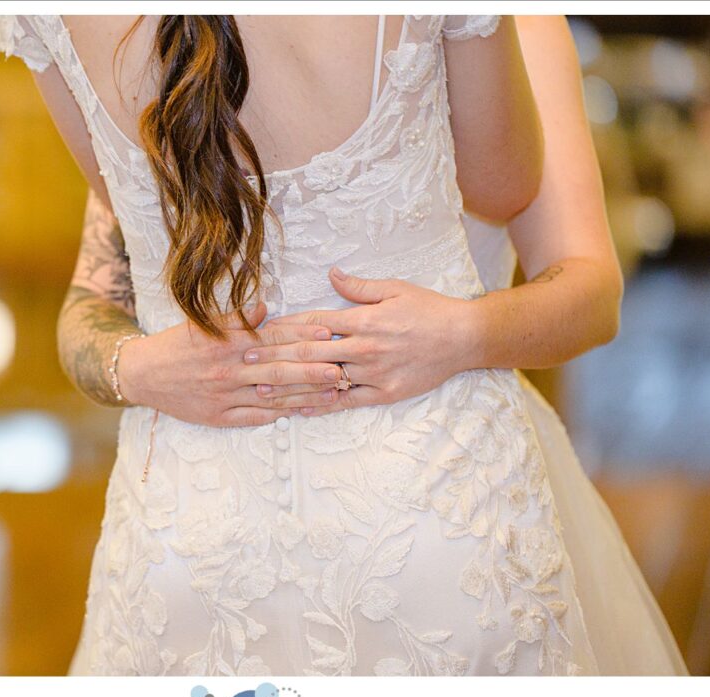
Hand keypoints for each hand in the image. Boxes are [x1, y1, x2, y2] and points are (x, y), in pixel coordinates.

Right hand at [117, 301, 345, 426]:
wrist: (142, 374)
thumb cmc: (176, 345)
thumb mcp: (201, 324)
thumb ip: (235, 318)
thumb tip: (264, 307)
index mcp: (226, 343)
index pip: (271, 338)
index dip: (301, 335)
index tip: (328, 333)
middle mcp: (228, 370)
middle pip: (278, 369)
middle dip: (312, 369)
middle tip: (342, 367)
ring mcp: (225, 395)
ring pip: (272, 395)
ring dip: (305, 394)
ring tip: (333, 393)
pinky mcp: (220, 416)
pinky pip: (254, 416)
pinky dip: (279, 414)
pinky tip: (301, 412)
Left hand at [249, 267, 478, 415]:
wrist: (463, 338)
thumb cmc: (429, 309)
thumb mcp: (394, 289)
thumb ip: (359, 286)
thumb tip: (331, 274)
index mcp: (363, 320)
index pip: (313, 323)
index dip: (283, 328)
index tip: (258, 332)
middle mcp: (364, 348)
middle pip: (309, 353)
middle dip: (274, 357)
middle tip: (245, 361)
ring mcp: (373, 374)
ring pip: (323, 381)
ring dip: (289, 386)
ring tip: (260, 391)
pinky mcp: (384, 394)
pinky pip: (346, 402)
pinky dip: (321, 405)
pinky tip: (298, 409)